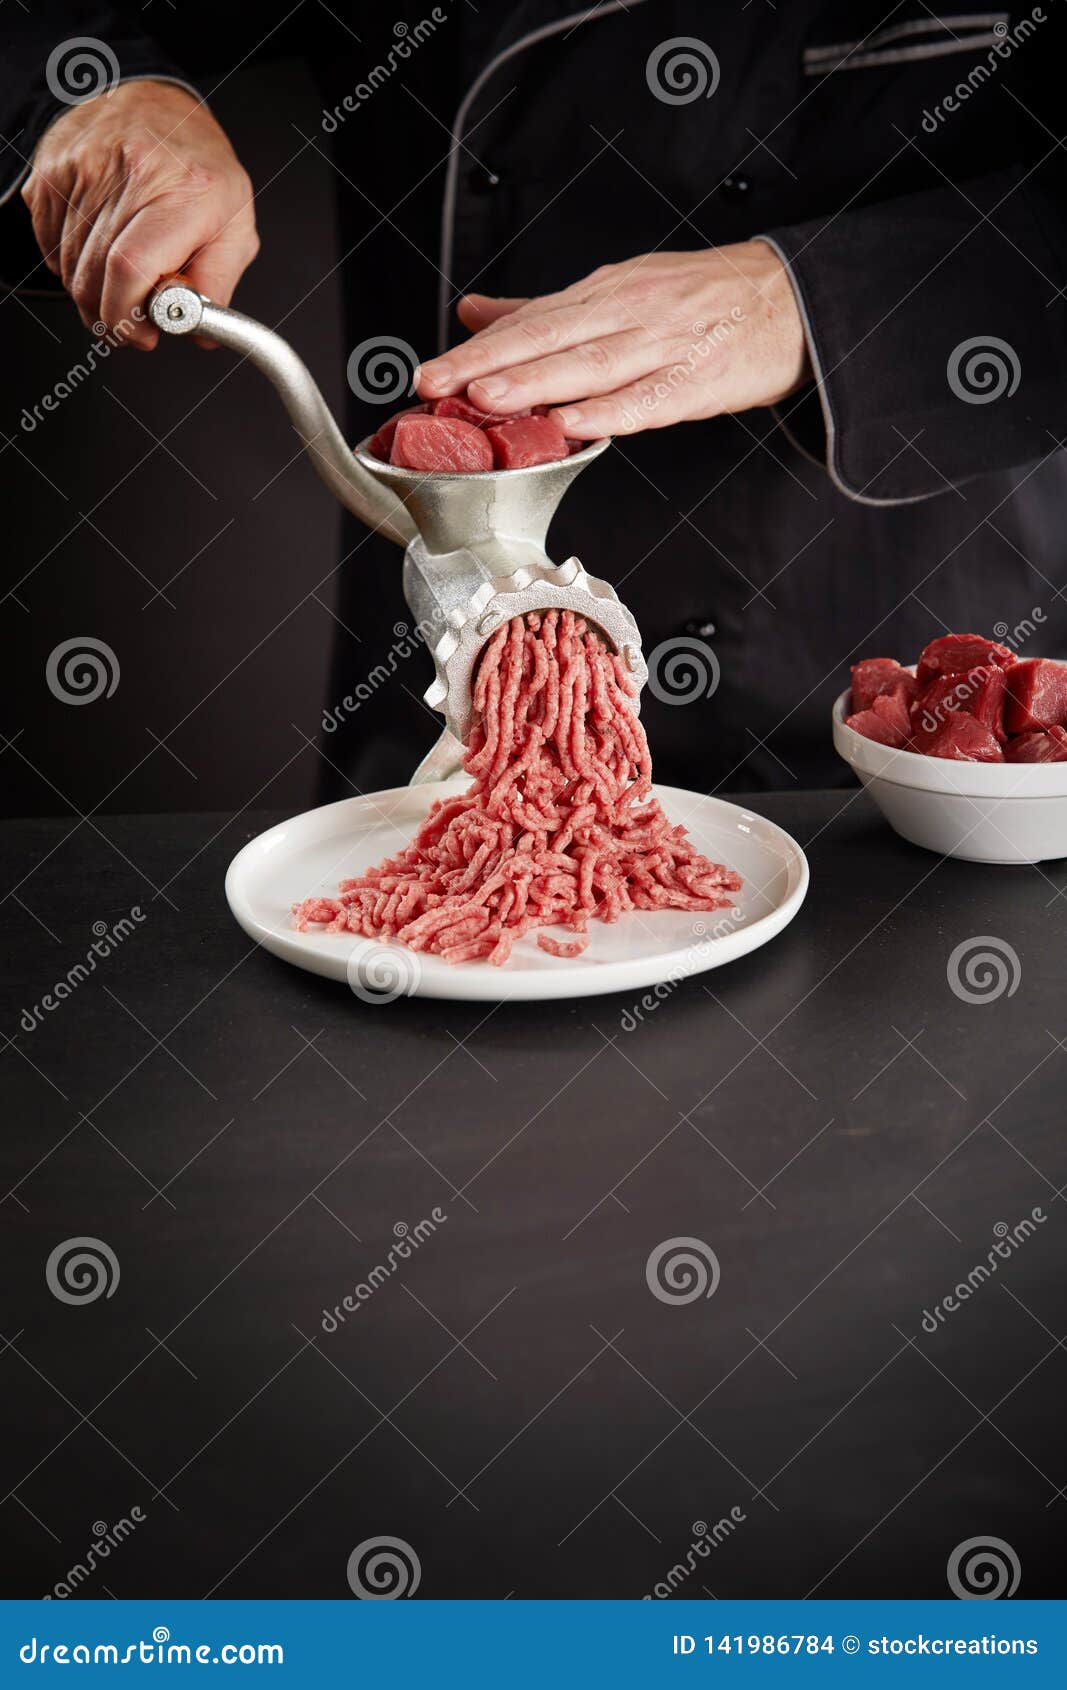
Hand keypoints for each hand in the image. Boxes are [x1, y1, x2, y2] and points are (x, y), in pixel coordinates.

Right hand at [22, 80, 258, 347]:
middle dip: (113, 316)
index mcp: (182, 189)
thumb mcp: (235, 224)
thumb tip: (200, 330)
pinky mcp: (52, 172)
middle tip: (135, 320)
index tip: (145, 334)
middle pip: (95, 276)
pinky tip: (99, 252)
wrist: (155, 103)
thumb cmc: (198, 167)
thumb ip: (220, 282)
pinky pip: (50, 245)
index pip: (130, 268)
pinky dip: (72, 265)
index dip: (129, 316)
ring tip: (122, 282)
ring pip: (69, 266)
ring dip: (93, 294)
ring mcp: (81, 169)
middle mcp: (127, 173)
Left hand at [416, 243, 809, 437]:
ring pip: (589, 365)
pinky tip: (572, 424)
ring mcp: (662, 346)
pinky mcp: (696, 381)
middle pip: (548, 339)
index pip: (529, 322)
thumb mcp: (621, 287)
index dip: (476, 347)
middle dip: (487, 362)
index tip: (430, 369)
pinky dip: (609, 412)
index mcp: (605, 293)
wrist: (792, 299)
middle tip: (436, 382)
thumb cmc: (702, 298)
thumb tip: (473, 311)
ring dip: (536, 382)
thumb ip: (544, 309)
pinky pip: (647, 399)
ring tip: (486, 397)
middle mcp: (627, 312)